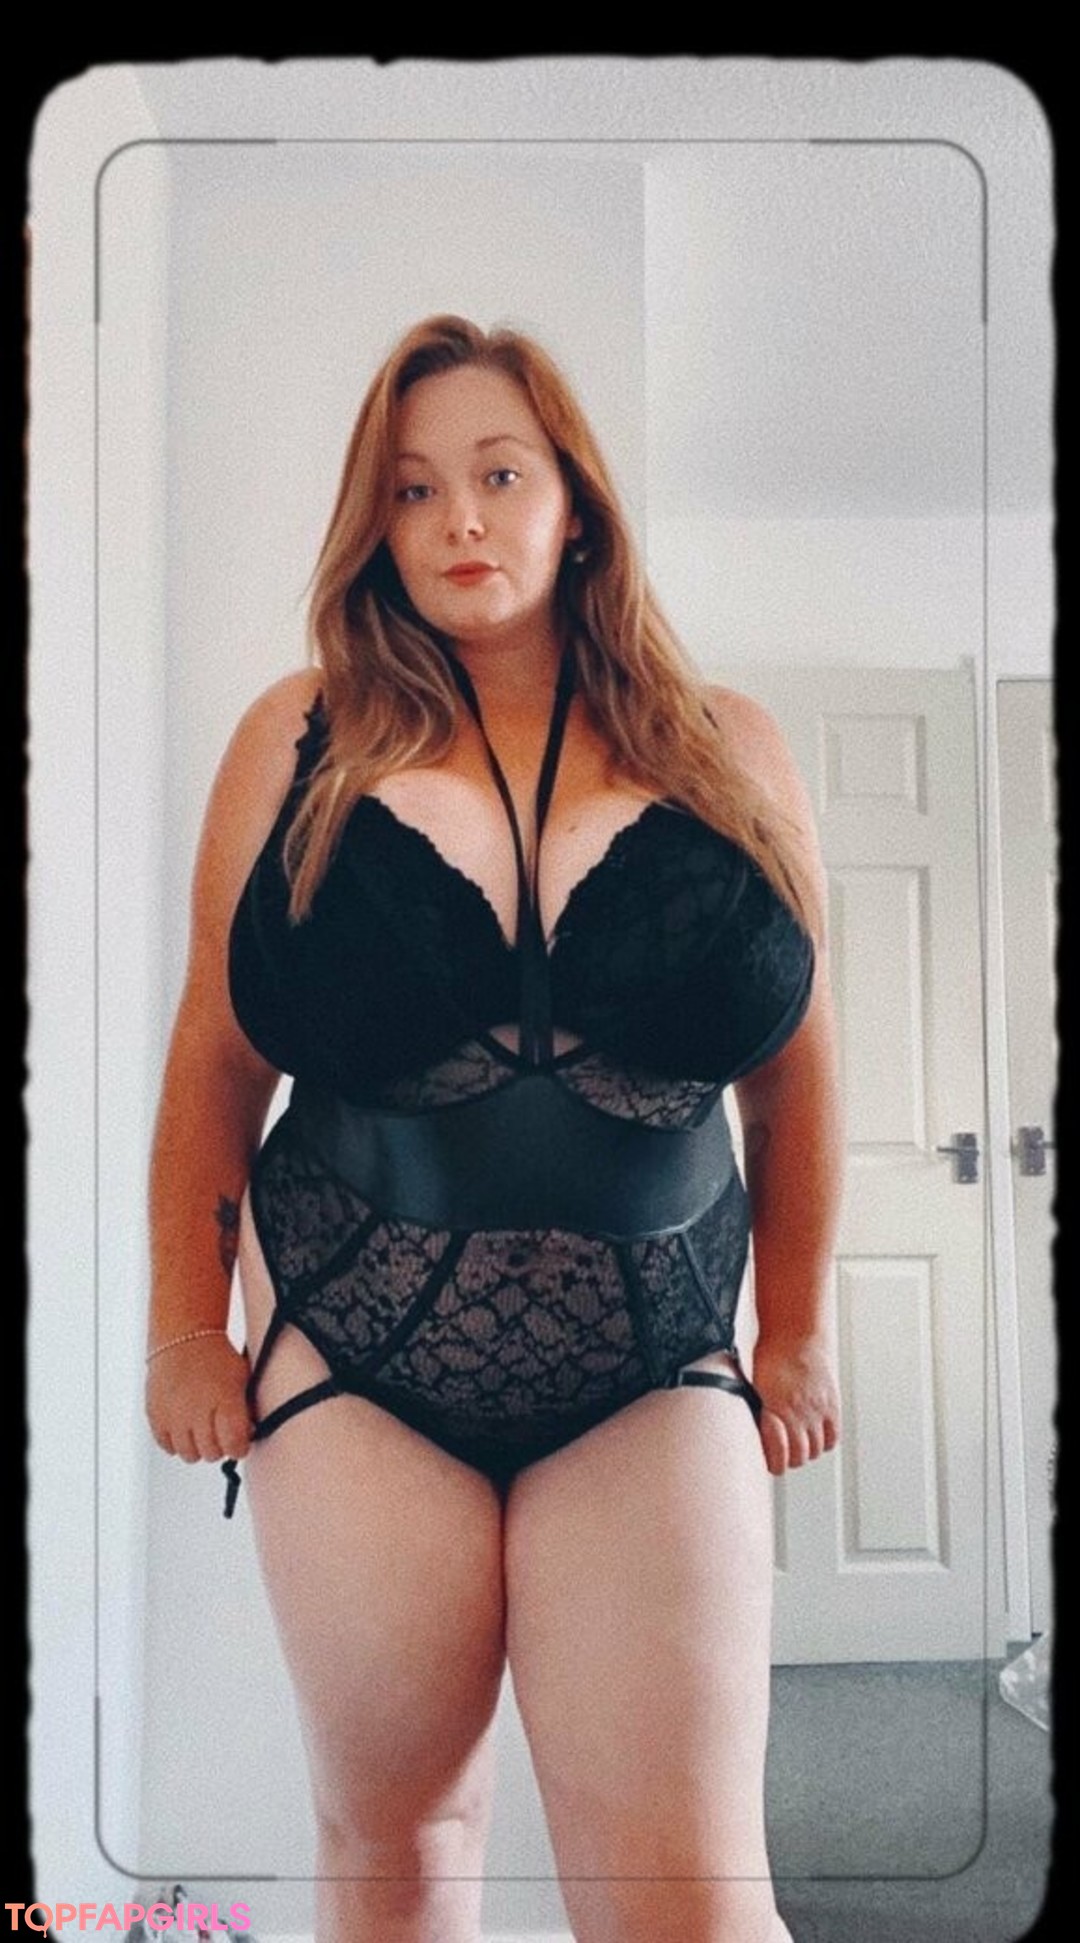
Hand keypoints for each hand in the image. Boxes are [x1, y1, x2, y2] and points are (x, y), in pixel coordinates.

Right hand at [145, 1334, 253, 1464]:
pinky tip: (184, 1428)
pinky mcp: (156, 1416)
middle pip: (212, 1454)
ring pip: (189, 1455)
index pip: (235, 1446)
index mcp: (225, 1402)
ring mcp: (174, 1416)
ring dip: (197, 1447)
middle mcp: (198, 1412)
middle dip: (220, 1446)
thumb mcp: (242, 1378)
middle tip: (220, 1433)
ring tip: (201, 1430)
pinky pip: (167, 1446)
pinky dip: (176, 1442)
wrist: (184, 1337)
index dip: (239, 1447)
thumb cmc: (216, 1356)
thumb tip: (247, 1435)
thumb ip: (246, 1409)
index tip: (239, 1443)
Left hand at [751, 1333, 839, 1476]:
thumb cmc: (771, 1355)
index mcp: (776, 1411)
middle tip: (781, 1449)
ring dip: (806, 1449)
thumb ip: (757, 1413)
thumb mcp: (754, 1386)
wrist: (796, 1333)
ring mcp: (818, 1411)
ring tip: (796, 1439)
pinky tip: (814, 1433)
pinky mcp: (832, 1405)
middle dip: (788, 1457)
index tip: (766, 1456)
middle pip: (799, 1458)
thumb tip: (751, 1433)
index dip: (773, 1461)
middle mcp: (799, 1414)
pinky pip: (833, 1437)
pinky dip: (824, 1441)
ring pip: (817, 1450)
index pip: (779, 1460)